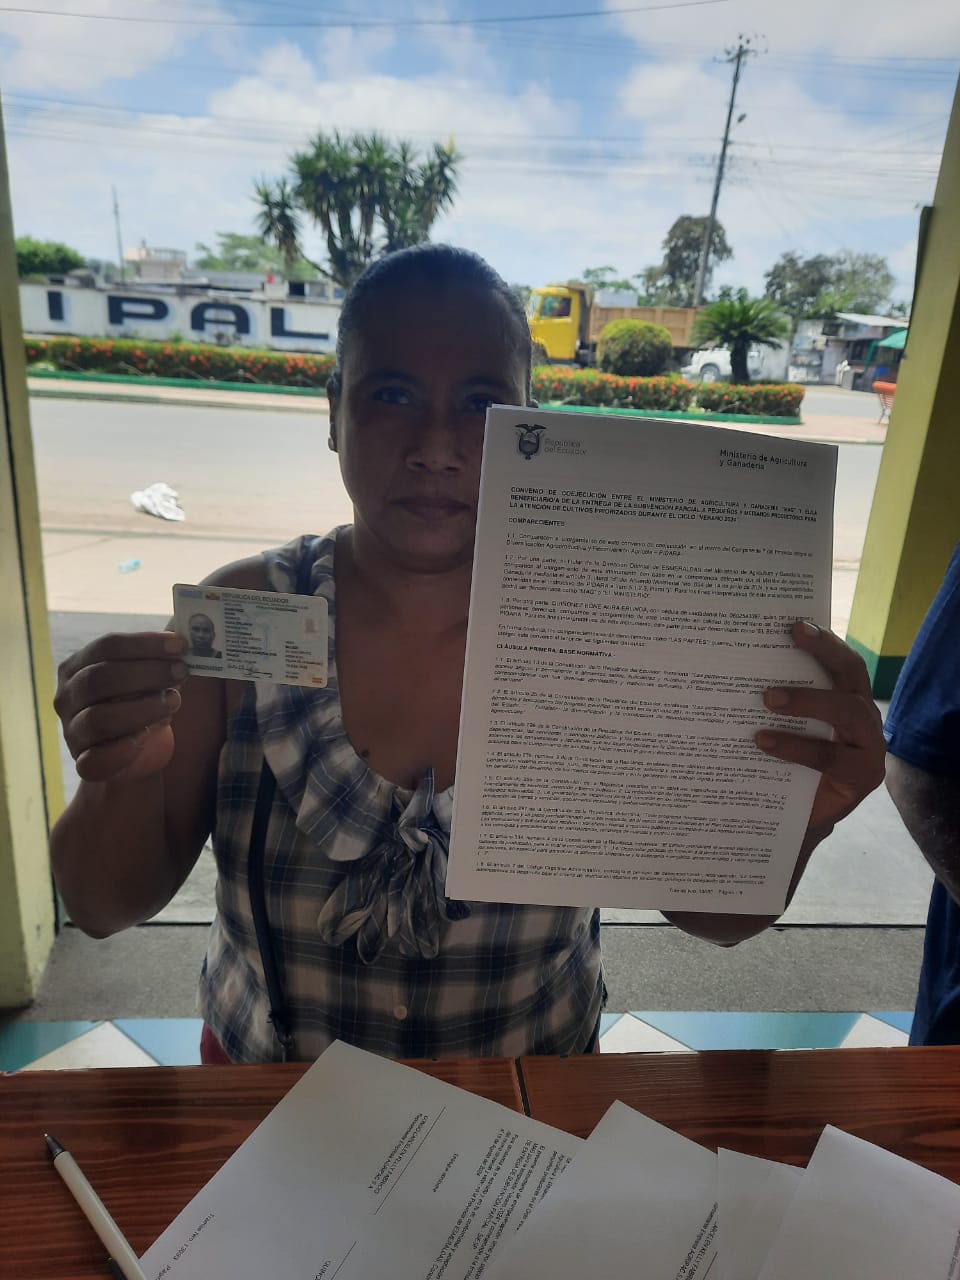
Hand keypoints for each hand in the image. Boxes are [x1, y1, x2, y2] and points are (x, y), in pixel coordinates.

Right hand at [54, 632, 187, 781]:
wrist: (133, 751)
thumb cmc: (140, 701)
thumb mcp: (148, 676)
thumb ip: (161, 656)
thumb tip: (187, 632)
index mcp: (78, 666)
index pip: (106, 646)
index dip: (144, 644)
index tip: (180, 646)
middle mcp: (67, 697)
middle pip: (100, 679)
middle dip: (146, 673)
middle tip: (181, 672)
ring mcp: (72, 731)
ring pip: (99, 718)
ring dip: (142, 708)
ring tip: (174, 702)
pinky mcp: (84, 763)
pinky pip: (97, 759)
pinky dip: (124, 749)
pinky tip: (147, 737)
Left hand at [756, 621, 885, 838]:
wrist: (797, 820)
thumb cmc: (786, 765)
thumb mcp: (781, 728)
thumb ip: (771, 702)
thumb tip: (727, 666)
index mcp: (846, 697)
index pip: (841, 661)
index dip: (824, 641)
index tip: (794, 624)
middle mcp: (863, 716)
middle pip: (852, 674)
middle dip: (825, 652)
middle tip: (791, 639)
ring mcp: (869, 746)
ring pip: (848, 712)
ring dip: (809, 700)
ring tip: (768, 699)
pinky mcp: (864, 776)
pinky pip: (832, 757)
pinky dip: (797, 747)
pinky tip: (764, 742)